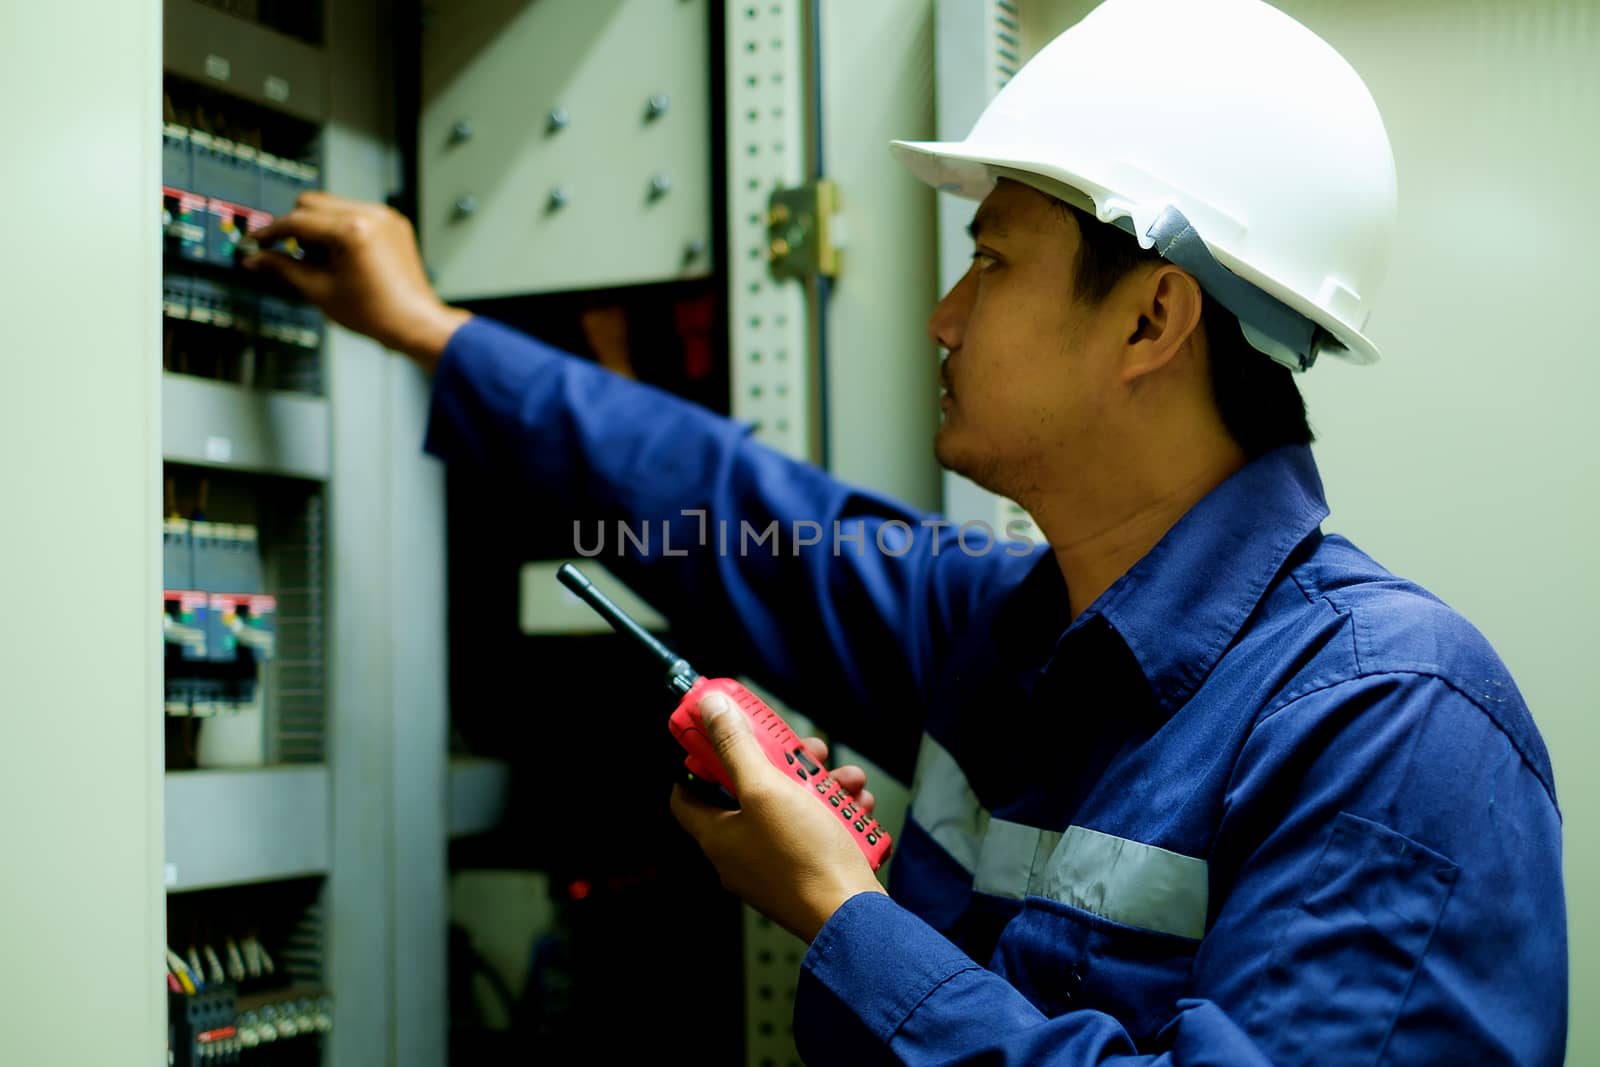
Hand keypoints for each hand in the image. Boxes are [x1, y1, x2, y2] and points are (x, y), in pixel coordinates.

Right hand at [243, 192, 470, 368]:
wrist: (415, 323)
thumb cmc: (376, 313)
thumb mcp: (319, 291)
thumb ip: (283, 269)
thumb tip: (256, 259)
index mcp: (351, 230)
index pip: (297, 220)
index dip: (271, 232)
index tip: (257, 242)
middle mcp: (370, 215)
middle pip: (312, 202)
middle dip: (295, 226)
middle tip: (291, 254)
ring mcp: (385, 217)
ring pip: (333, 205)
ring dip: (318, 226)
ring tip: (323, 261)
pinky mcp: (393, 223)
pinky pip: (355, 213)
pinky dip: (341, 228)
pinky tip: (342, 257)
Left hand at [671, 693, 887, 942]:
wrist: (854, 917)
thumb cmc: (805, 860)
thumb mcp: (766, 788)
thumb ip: (736, 746)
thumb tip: (710, 711)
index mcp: (718, 836)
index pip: (687, 792)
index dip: (700, 758)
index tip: (724, 733)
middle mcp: (741, 854)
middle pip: (750, 793)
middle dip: (782, 764)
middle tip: (804, 750)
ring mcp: (775, 866)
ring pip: (790, 809)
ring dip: (820, 786)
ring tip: (844, 778)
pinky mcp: (808, 873)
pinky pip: (815, 832)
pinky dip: (836, 813)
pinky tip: (858, 805)